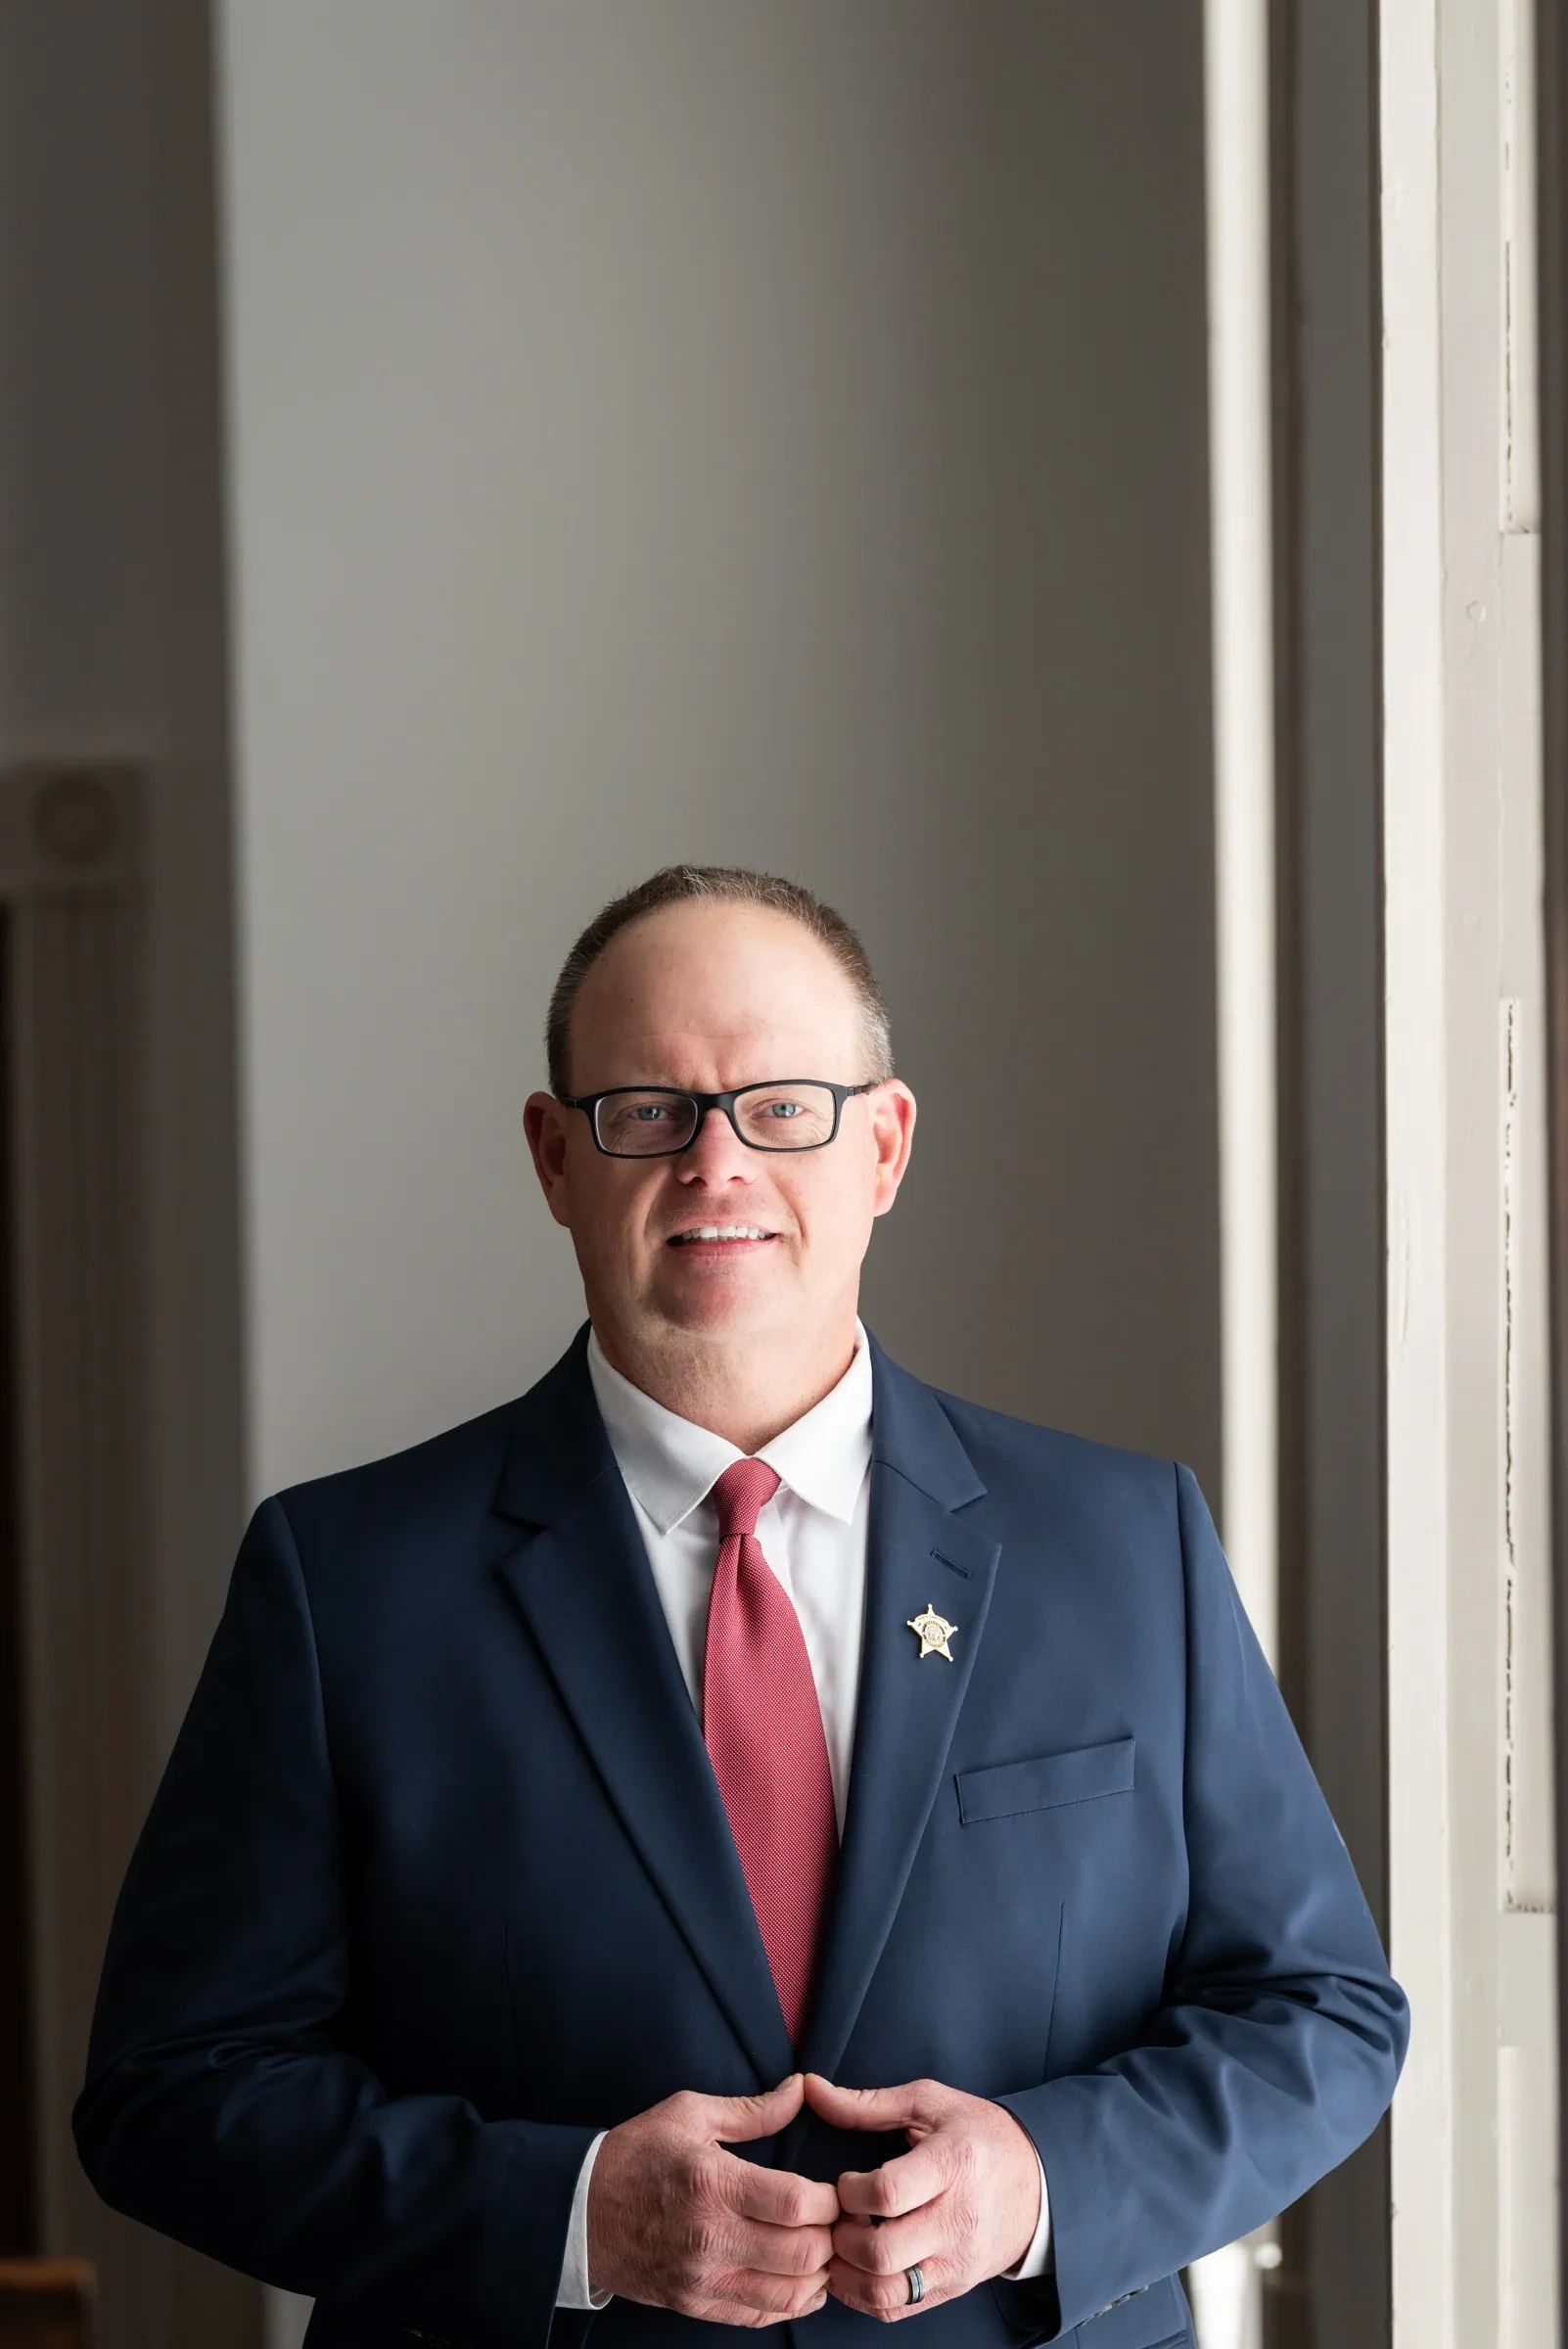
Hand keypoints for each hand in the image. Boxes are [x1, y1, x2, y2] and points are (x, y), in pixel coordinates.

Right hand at [585, 2070, 838, 2323]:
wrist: (577, 2212)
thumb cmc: (635, 2154)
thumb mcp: (688, 2114)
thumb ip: (752, 2110)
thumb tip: (801, 2090)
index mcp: (712, 2183)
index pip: (796, 2204)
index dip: (829, 2200)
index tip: (834, 2189)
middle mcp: (710, 2238)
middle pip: (801, 2254)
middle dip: (831, 2237)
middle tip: (836, 2221)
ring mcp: (702, 2278)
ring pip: (787, 2294)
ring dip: (818, 2275)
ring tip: (824, 2250)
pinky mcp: (694, 2305)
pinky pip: (759, 2316)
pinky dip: (791, 2303)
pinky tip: (801, 2281)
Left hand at [800, 2071, 1041, 2318]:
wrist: (1038, 2183)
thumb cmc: (977, 2135)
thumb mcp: (930, 2103)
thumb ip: (867, 2103)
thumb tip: (810, 2088)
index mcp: (953, 2165)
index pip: (888, 2193)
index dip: (850, 2191)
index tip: (844, 2182)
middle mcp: (956, 2221)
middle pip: (882, 2252)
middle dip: (842, 2238)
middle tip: (836, 2219)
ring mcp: (956, 2262)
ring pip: (886, 2292)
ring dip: (846, 2274)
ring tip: (840, 2244)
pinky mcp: (952, 2288)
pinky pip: (896, 2310)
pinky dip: (862, 2297)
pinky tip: (854, 2268)